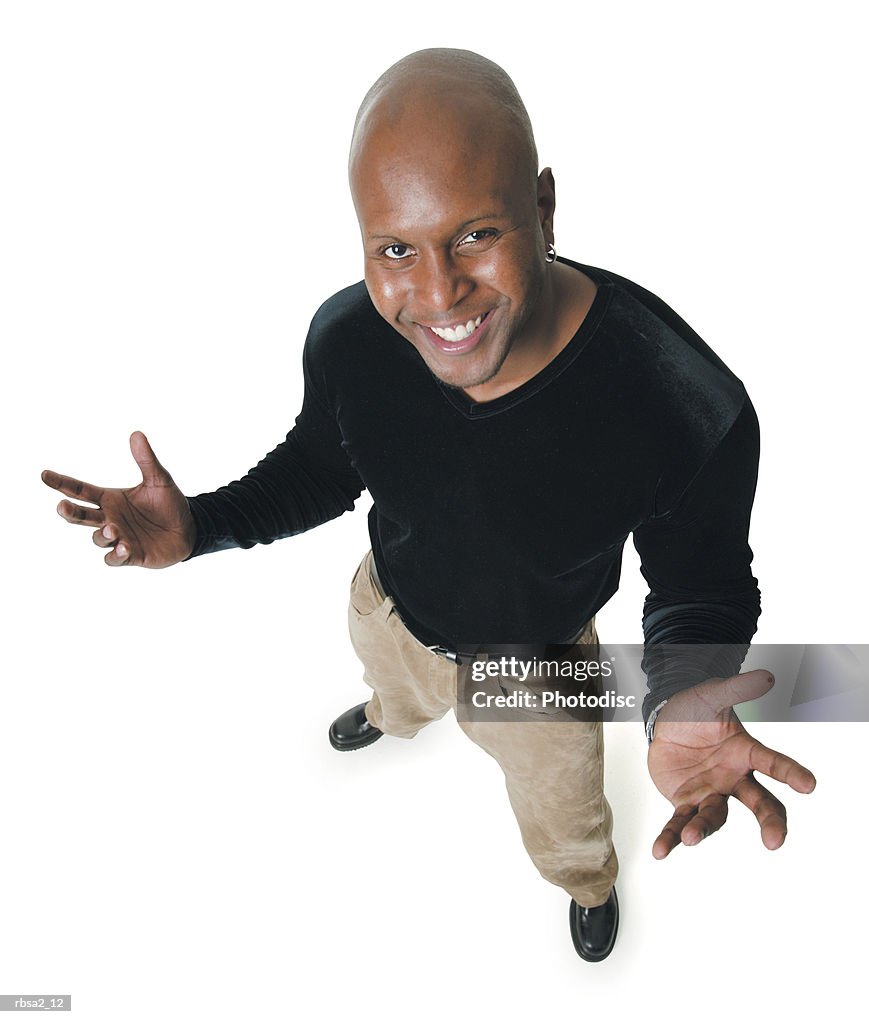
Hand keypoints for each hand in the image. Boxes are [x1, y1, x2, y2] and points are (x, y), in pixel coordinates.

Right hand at [42, 431, 195, 567]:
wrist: (189, 528)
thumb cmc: (170, 504)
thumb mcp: (160, 479)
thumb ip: (146, 460)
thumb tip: (136, 434)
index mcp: (111, 499)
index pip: (81, 490)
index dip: (62, 483)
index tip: (44, 474)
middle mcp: (109, 518)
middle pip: (81, 517)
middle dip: (70, 513)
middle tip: (62, 507)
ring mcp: (118, 538)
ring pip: (98, 538)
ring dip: (102, 534)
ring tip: (112, 528)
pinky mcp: (131, 555)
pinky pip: (115, 558)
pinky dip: (116, 555)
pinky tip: (124, 547)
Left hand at [647, 670, 815, 858]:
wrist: (665, 722)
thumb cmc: (695, 710)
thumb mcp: (712, 695)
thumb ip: (737, 688)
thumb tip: (768, 676)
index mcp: (746, 753)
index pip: (773, 763)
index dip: (791, 773)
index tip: (809, 785)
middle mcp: (733, 778)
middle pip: (758, 802)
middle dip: (769, 821)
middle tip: (775, 840)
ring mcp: (710, 792)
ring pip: (714, 816)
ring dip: (703, 829)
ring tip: (692, 838)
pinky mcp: (685, 801)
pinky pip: (679, 822)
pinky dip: (670, 837)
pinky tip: (661, 851)